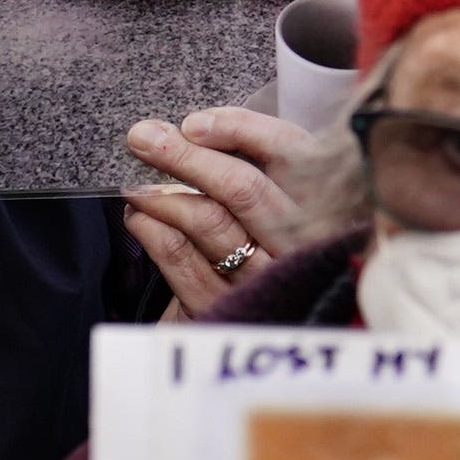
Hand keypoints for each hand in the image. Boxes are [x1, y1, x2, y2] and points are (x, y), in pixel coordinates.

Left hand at [122, 107, 312, 315]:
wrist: (239, 336)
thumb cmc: (252, 255)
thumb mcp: (268, 207)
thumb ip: (249, 166)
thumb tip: (190, 129)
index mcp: (322, 205)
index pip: (291, 152)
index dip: (241, 128)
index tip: (195, 124)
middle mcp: (300, 244)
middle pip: (243, 186)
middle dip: (185, 156)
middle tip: (146, 138)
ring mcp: (264, 280)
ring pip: (209, 220)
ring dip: (161, 193)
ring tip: (137, 184)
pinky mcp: (224, 308)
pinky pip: (180, 257)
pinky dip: (151, 229)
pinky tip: (140, 218)